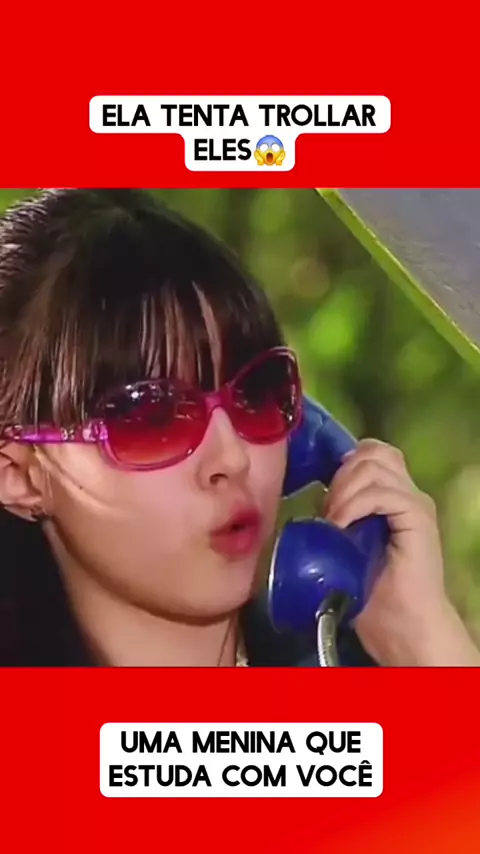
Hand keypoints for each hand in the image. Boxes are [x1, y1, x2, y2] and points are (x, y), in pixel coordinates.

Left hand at [322, 439, 479, 666]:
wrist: (401, 628)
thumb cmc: (372, 595)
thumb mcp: (345, 547)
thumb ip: (338, 518)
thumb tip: (308, 503)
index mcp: (394, 497)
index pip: (371, 453)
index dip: (343, 464)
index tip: (322, 492)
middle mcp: (408, 494)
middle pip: (373, 451)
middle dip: (339, 475)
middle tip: (326, 509)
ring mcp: (415, 504)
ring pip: (375, 466)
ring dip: (343, 489)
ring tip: (332, 520)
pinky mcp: (419, 518)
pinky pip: (383, 493)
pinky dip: (354, 504)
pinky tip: (341, 526)